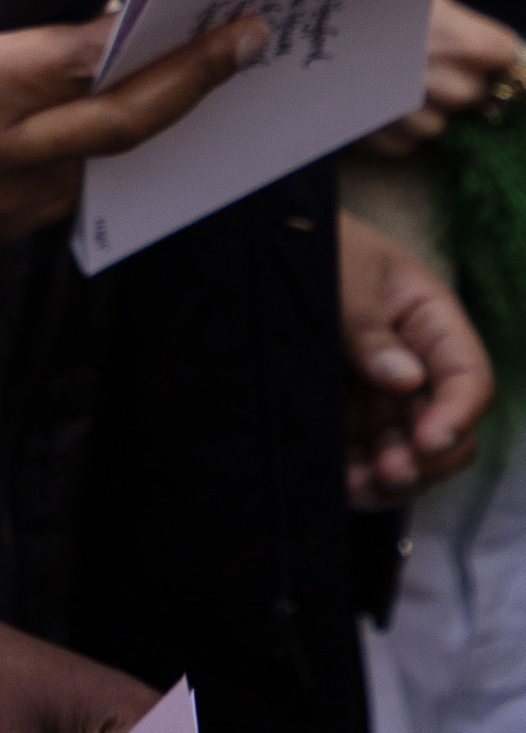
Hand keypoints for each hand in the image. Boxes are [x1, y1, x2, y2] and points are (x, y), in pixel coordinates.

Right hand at [0, 0, 265, 247]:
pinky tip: (105, 116)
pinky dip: (92, 153)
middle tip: (244, 44)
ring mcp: (0, 200)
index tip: (196, 6)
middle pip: (124, 121)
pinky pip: (64, 193)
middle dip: (194, 80)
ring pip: (101, 163)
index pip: (87, 58)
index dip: (144, 31)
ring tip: (187, 75)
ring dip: (145, 120)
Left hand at [337, 209, 492, 505]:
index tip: (427, 440)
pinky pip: (366, 460)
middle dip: (423, 460)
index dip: (457, 415)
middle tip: (389, 472)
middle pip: (446, 431)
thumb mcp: (341, 276)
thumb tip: (406, 379)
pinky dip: (359, 479)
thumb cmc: (314, 246)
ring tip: (357, 487)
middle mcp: (417, 368)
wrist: (263, 245)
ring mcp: (384, 397)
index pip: (468, 379)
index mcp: (431, 323)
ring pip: (408, 456)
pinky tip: (340, 486)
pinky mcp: (349, 418)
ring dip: (390, 480)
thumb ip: (368, 329)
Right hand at [364, 0, 525, 154]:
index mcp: (468, 44)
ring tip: (386, 57)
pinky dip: (400, 116)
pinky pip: (414, 135)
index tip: (456, 24)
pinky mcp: (390, 145)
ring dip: (428, 92)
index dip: (485, 39)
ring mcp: (420, 123)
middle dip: (458, 66)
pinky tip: (372, 85)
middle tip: (414, 34)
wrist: (286, 23)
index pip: (509, 55)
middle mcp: (452, 90)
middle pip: (479, 86)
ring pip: (446, 113)